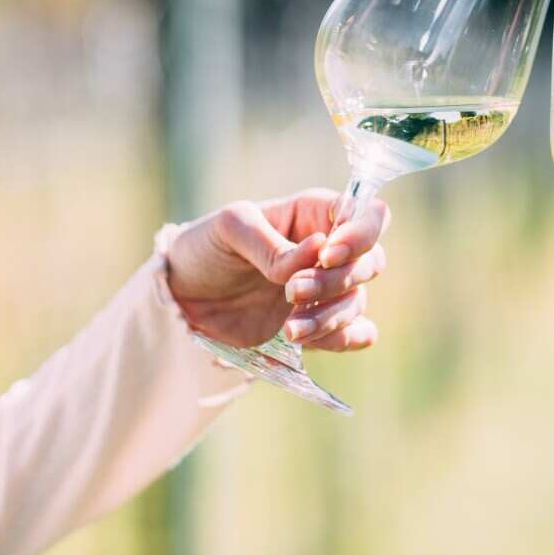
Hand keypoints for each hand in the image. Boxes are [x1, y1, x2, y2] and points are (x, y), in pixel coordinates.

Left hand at [167, 188, 388, 351]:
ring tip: (288, 330)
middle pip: (370, 261)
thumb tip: (318, 249)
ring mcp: (326, 289)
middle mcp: (329, 250)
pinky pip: (356, 333)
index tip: (328, 254)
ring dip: (330, 317)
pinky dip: (345, 339)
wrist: (182, 299)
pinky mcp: (320, 323)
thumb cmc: (206, 247)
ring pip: (358, 300)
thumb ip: (271, 242)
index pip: (366, 214)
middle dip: (336, 280)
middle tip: (292, 293)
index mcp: (314, 213)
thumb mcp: (229, 229)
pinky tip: (311, 341)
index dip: (361, 233)